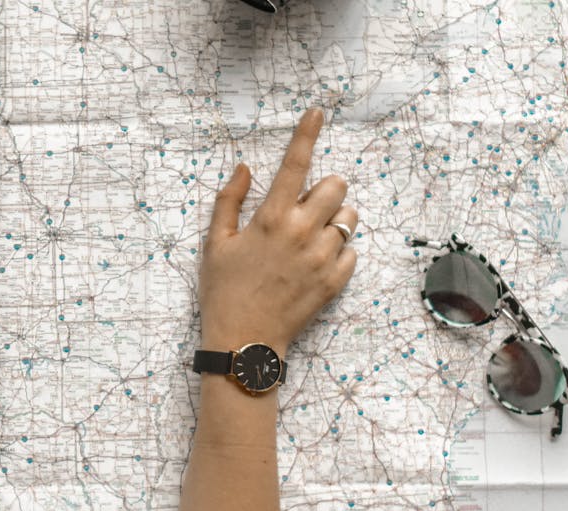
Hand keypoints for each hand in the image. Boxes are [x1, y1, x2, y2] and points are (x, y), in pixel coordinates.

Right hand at [199, 109, 357, 355]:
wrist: (244, 342)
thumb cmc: (223, 291)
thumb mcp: (215, 243)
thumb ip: (229, 201)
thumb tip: (245, 168)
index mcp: (270, 219)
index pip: (295, 164)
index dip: (307, 133)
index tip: (318, 111)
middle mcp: (301, 233)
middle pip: (336, 186)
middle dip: (325, 189)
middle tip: (306, 206)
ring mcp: (322, 258)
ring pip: (349, 219)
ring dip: (334, 220)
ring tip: (311, 237)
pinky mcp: (335, 282)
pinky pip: (352, 252)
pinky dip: (338, 252)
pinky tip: (314, 264)